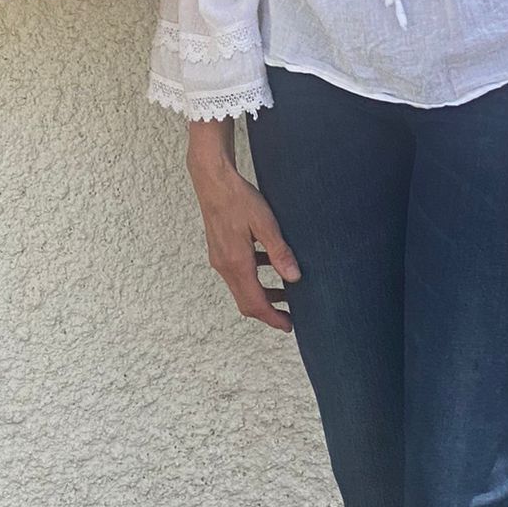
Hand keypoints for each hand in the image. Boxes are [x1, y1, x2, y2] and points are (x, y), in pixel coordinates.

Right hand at [187, 123, 299, 332]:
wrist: (212, 180)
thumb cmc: (238, 198)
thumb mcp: (265, 223)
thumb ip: (279, 252)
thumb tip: (295, 278)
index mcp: (237, 263)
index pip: (255, 302)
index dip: (273, 318)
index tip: (288, 326)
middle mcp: (225, 266)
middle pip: (246, 302)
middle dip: (268, 312)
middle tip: (289, 317)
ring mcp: (219, 259)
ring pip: (241, 289)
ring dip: (261, 295)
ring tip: (285, 293)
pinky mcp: (219, 251)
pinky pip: (237, 274)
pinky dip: (254, 278)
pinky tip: (269, 265)